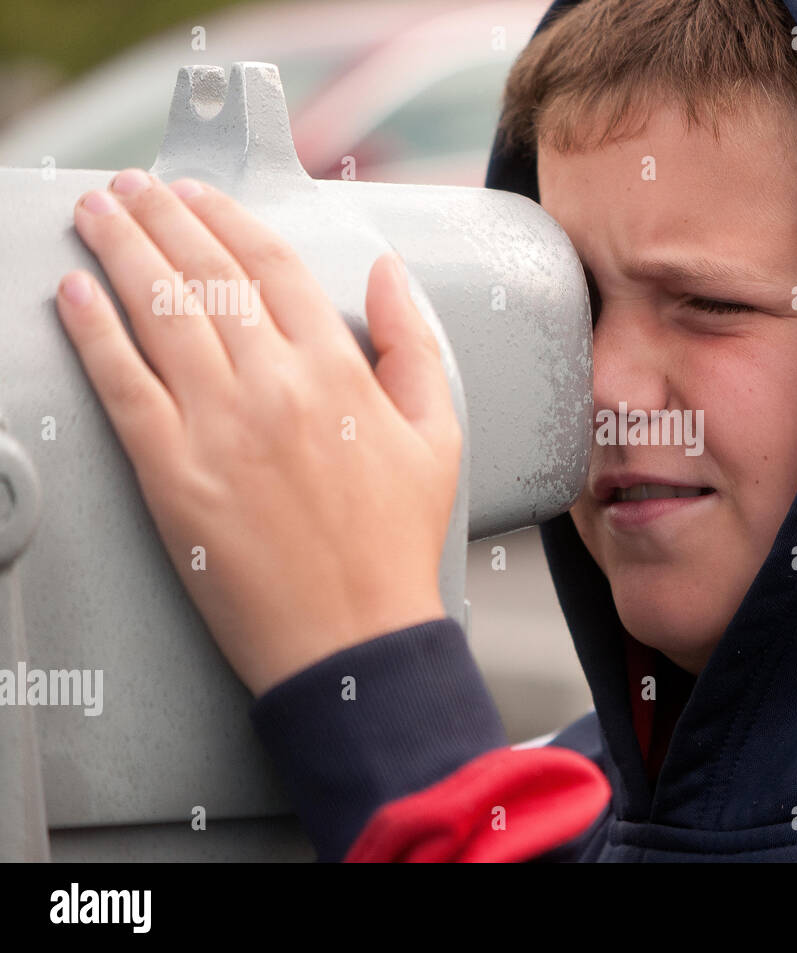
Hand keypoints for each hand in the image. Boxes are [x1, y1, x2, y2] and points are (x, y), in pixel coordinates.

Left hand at [55, 169, 461, 697]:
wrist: (353, 638)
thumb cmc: (396, 544)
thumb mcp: (438, 437)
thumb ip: (414, 346)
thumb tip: (389, 275)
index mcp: (339, 372)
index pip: (274, 267)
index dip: (231, 218)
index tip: (201, 194)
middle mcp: (274, 386)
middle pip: (206, 275)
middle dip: (162, 216)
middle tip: (132, 186)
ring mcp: (217, 427)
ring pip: (157, 312)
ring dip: (119, 250)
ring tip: (95, 213)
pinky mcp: (170, 474)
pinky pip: (121, 383)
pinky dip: (92, 330)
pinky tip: (73, 293)